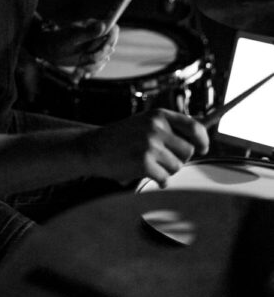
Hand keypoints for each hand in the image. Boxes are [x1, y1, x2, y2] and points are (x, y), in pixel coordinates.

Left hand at [35, 18, 118, 75]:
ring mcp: (94, 47)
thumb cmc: (58, 40)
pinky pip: (98, 65)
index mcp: (94, 26)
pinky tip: (80, 72)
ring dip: (92, 65)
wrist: (48, 50)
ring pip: (104, 58)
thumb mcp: (73, 37)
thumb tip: (103, 24)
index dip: (111, 39)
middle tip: (85, 58)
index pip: (112, 30)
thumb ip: (89, 32)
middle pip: (109, 46)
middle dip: (98, 55)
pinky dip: (90, 70)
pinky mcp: (90, 56)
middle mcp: (96, 36)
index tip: (104, 48)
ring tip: (79, 67)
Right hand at [87, 108, 209, 186]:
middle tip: (163, 159)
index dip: (203, 139)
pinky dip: (158, 180)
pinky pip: (165, 178)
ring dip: (167, 170)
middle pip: (188, 150)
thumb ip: (168, 128)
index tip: (203, 148)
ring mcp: (150, 144)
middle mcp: (156, 127)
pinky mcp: (144, 162)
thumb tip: (198, 138)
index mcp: (158, 115)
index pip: (194, 126)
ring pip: (177, 166)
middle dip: (179, 158)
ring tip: (150, 164)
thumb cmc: (121, 138)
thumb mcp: (144, 122)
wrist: (93, 148)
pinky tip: (144, 172)